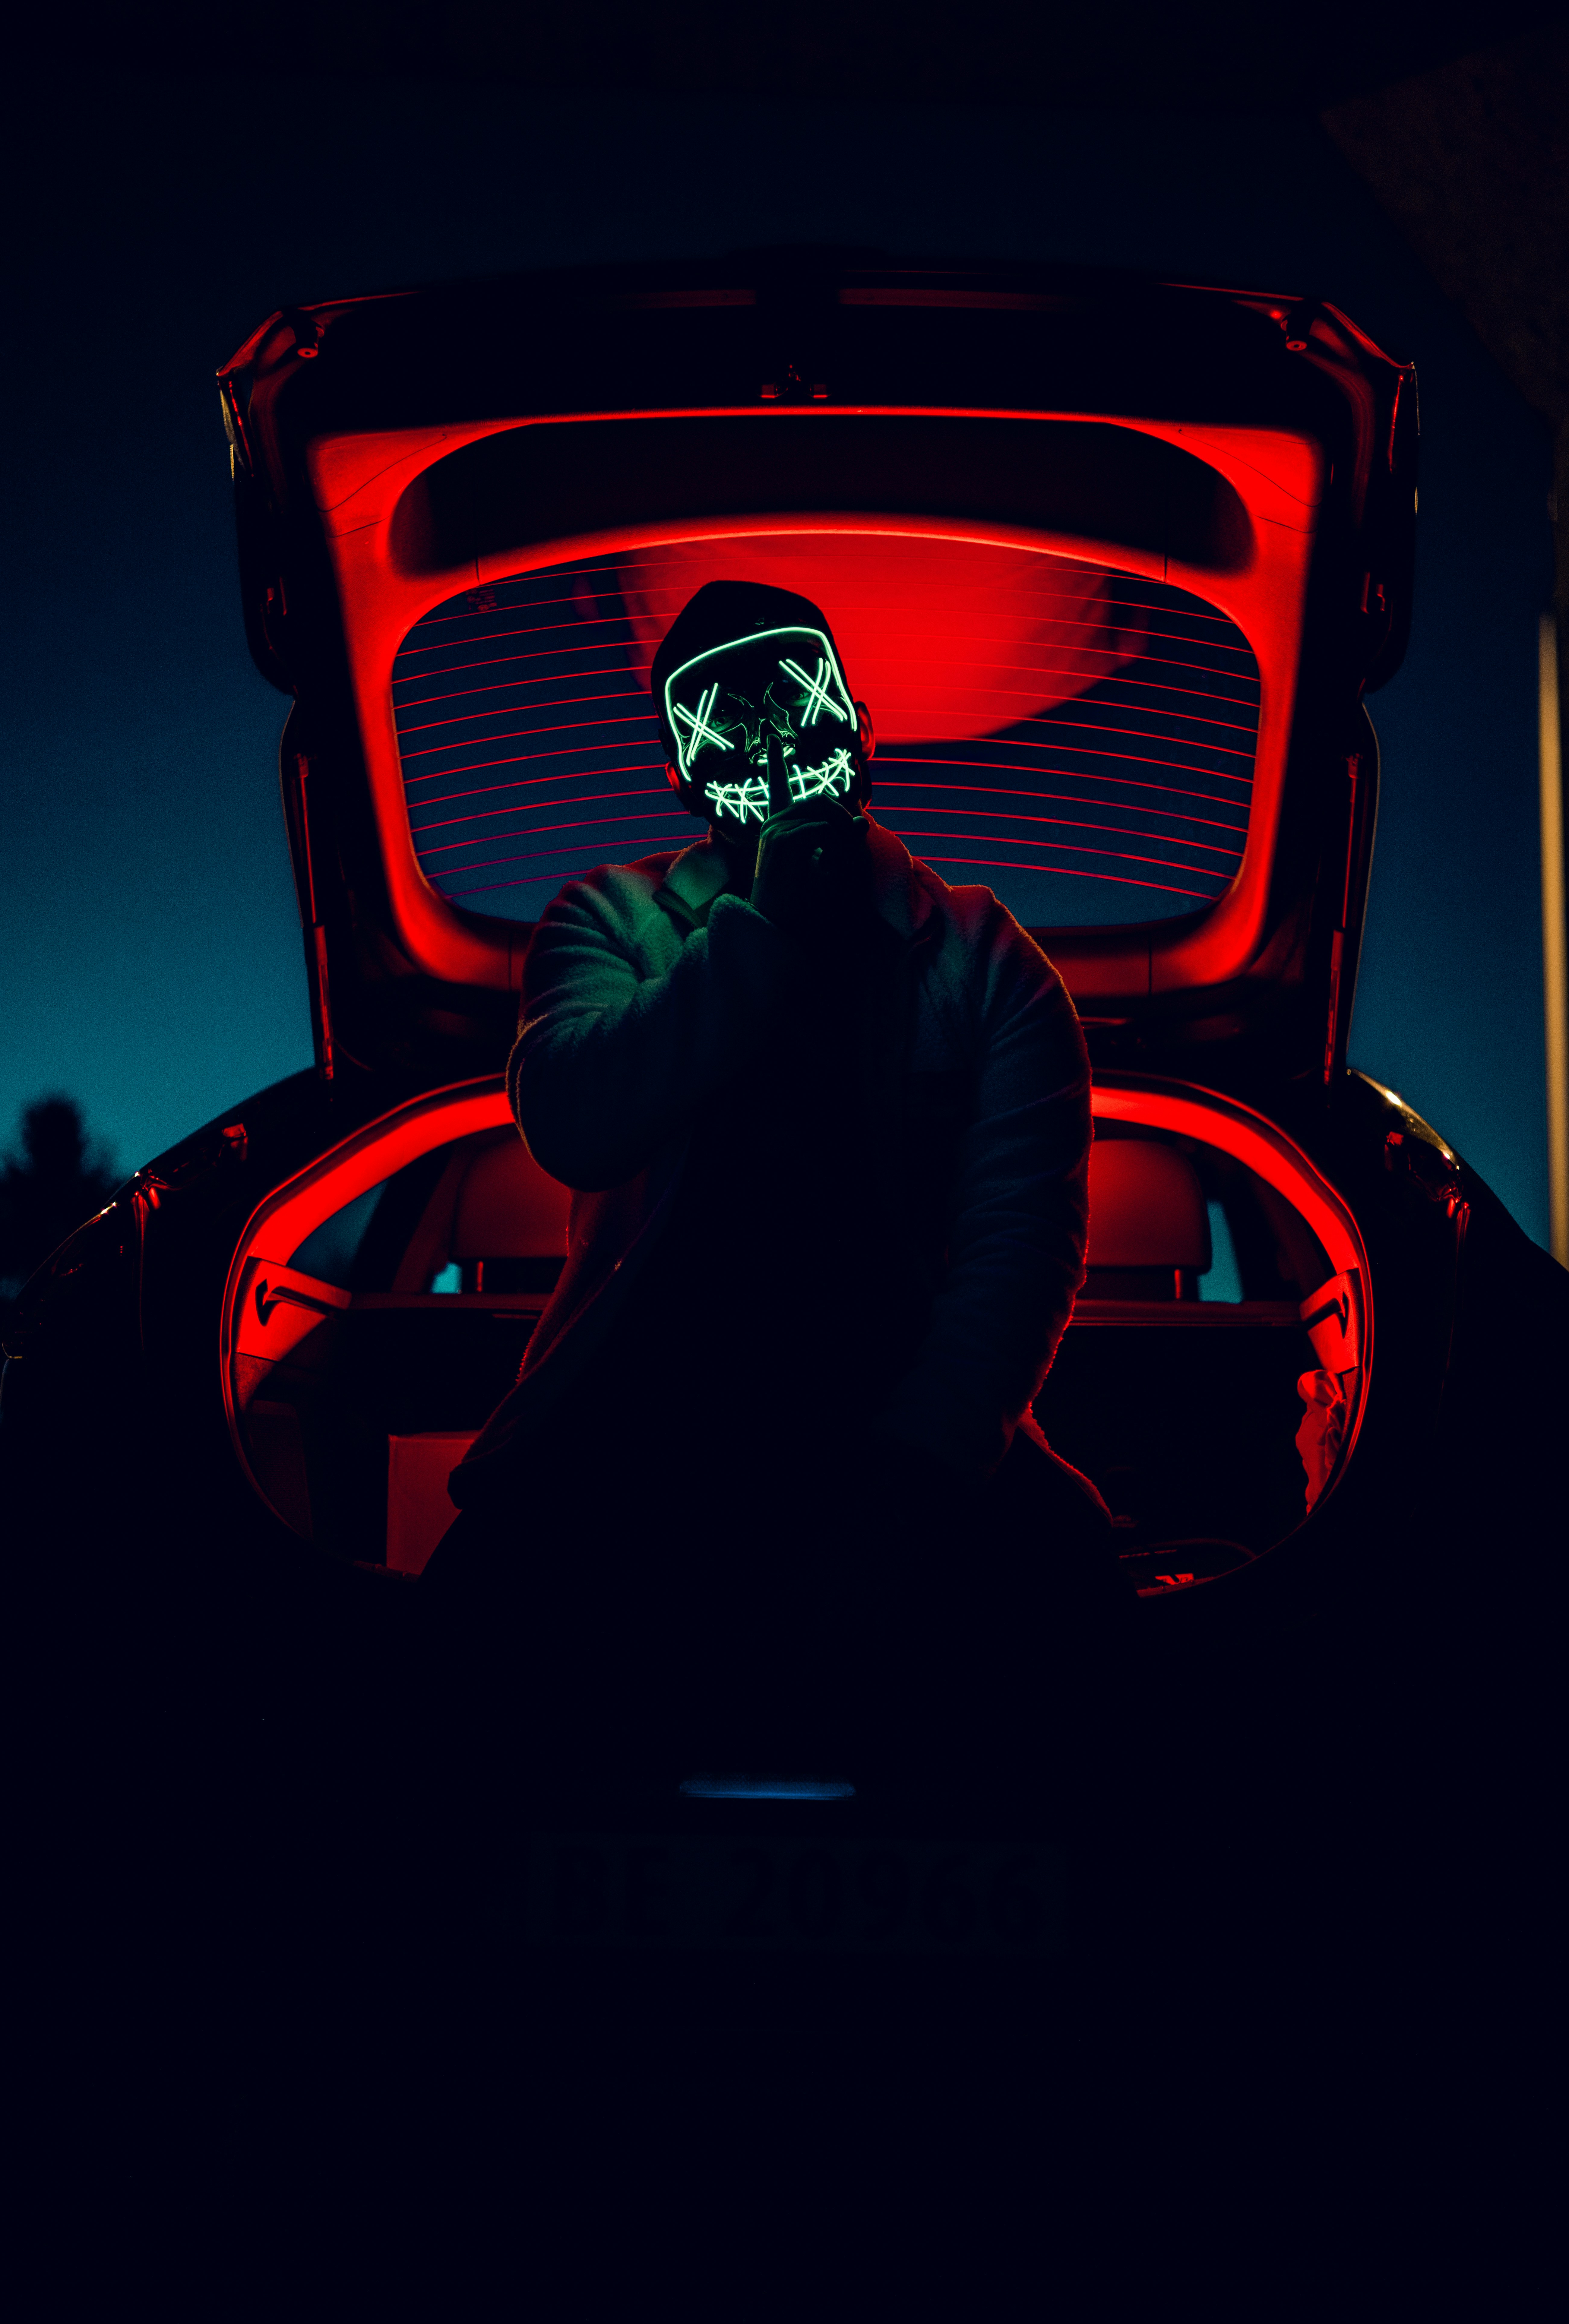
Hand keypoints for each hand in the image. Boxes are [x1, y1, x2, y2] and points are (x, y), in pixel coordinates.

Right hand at [751, 734, 868, 939]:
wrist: (781, 931)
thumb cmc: (803, 905)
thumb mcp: (831, 867)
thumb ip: (844, 841)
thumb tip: (863, 819)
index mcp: (781, 828)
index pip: (778, 787)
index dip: (775, 763)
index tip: (773, 740)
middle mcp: (774, 825)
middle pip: (822, 801)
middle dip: (845, 822)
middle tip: (848, 851)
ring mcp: (774, 830)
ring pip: (825, 813)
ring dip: (842, 837)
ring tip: (835, 868)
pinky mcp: (780, 840)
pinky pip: (822, 829)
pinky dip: (834, 847)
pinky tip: (823, 868)